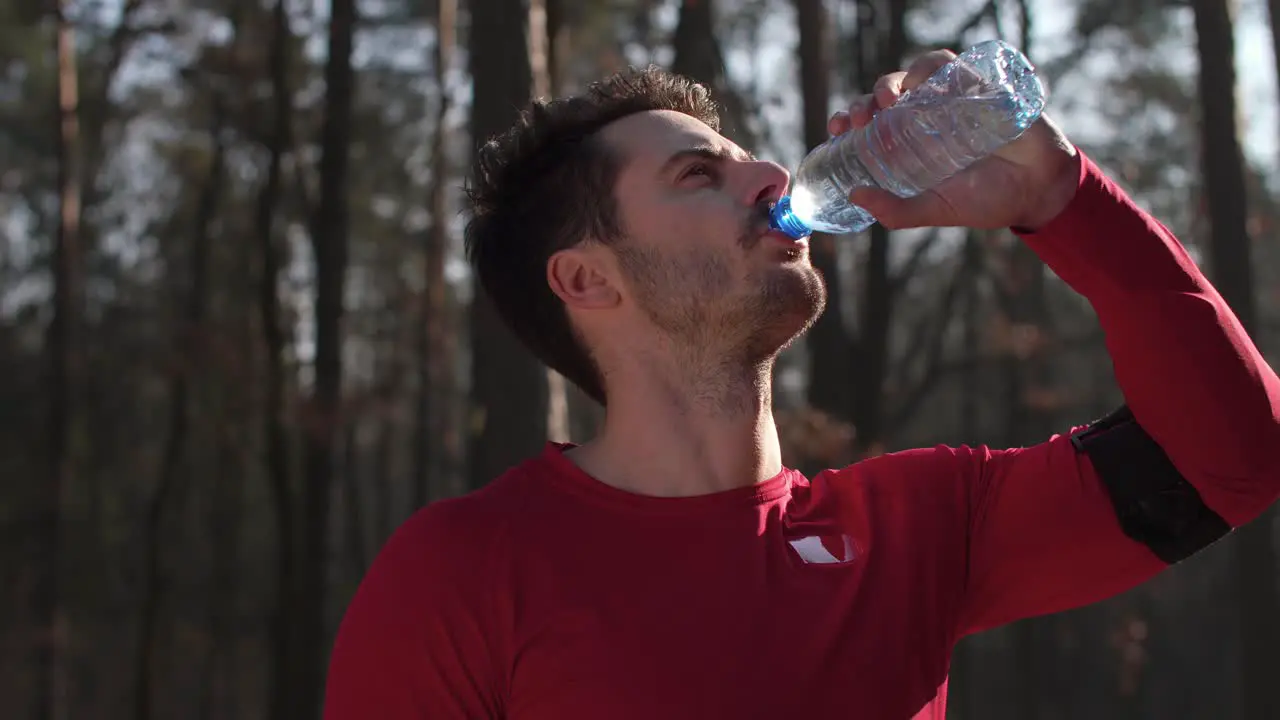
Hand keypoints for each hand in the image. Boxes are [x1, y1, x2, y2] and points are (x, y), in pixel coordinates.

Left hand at [829, 49, 1081, 230]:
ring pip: (913, 74)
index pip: (870, 121)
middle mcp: (926, 116)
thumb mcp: (935, 210)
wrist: (1037, 189)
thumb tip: (854, 195)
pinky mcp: (979, 86)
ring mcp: (952, 99)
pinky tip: (925, 84)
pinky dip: (934, 69)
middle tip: (860, 118)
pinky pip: (952, 66)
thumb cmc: (986, 200)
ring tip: (889, 100)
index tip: (836, 130)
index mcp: (909, 143)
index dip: (848, 119)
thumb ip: (897, 211)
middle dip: (865, 101)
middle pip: (885, 94)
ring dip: (894, 80)